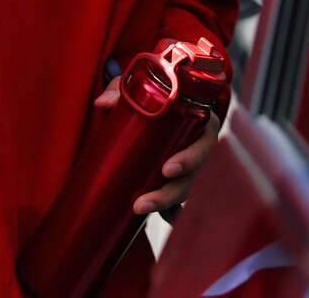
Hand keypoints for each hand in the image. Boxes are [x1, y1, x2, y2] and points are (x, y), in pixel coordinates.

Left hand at [93, 76, 221, 214]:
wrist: (160, 104)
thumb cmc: (157, 94)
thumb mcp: (142, 87)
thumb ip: (122, 90)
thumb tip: (102, 103)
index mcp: (201, 123)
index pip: (206, 142)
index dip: (191, 158)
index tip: (168, 169)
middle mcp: (202, 147)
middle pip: (195, 175)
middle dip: (172, 191)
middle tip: (144, 202)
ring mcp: (193, 165)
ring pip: (186, 189)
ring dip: (166, 203)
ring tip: (139, 209)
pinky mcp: (181, 178)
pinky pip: (180, 199)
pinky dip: (171, 212)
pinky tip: (161, 220)